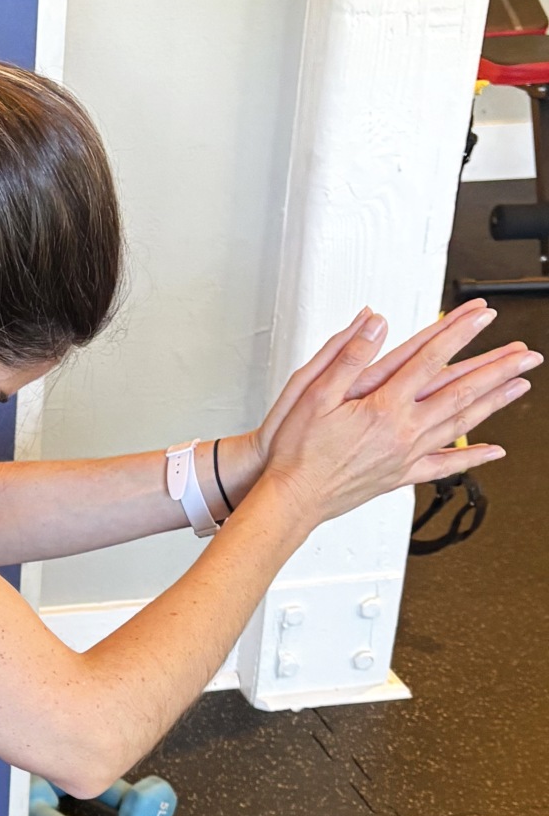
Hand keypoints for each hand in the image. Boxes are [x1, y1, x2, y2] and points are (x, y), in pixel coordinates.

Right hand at [258, 304, 537, 525]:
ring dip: (494, 403)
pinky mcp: (401, 476)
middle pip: (460, 392)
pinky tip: (493, 452)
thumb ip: (346, 357)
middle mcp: (402, 432)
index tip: (481, 316)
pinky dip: (471, 458)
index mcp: (381, 407)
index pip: (429, 359)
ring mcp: (406, 456)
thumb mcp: (311, 394)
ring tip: (519, 386)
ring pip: (461, 425)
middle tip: (524, 353)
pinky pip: (444, 466)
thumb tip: (373, 324)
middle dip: (496, 369)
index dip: (458, 334)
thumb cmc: (295, 451)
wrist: (291, 499)